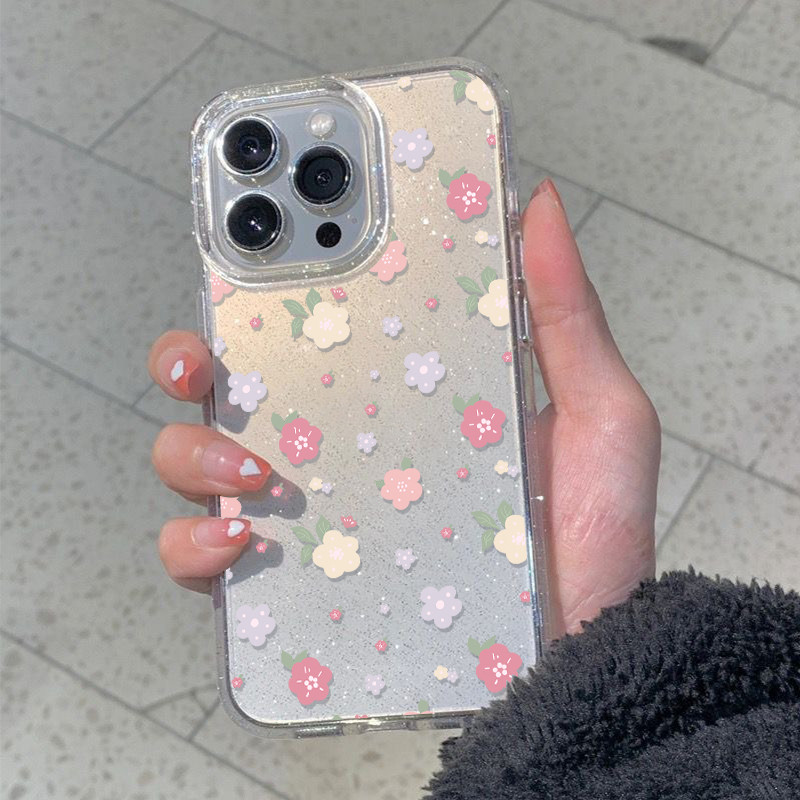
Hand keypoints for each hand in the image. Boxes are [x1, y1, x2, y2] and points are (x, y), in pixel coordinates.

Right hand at [148, 178, 658, 632]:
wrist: (581, 661)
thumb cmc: (591, 545)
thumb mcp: (599, 417)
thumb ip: (568, 316)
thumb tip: (534, 205)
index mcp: (398, 397)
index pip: (317, 323)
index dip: (269, 277)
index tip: (253, 241)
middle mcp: (341, 450)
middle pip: (233, 387)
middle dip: (190, 355)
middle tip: (205, 356)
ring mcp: (312, 517)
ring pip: (199, 464)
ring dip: (191, 450)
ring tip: (249, 464)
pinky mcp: (295, 589)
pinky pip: (208, 562)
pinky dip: (196, 544)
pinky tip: (240, 536)